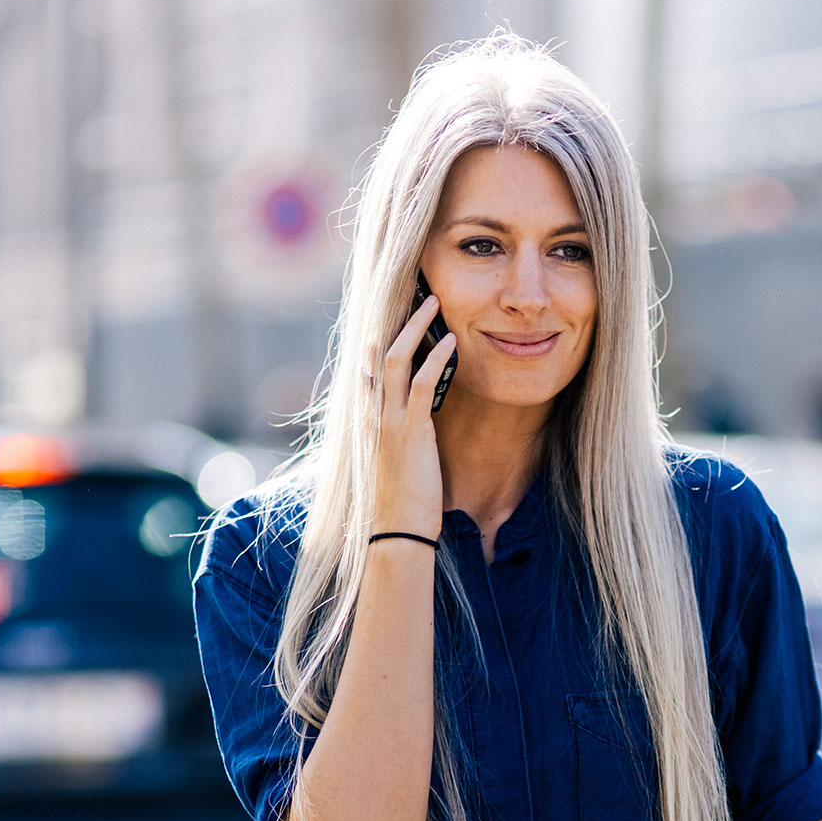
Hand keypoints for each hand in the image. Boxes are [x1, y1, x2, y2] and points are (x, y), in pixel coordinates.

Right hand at [374, 293, 456, 537]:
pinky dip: (436, 359)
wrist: (397, 533)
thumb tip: (418, 413)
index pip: (371, 361)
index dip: (384, 329)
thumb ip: (402, 430)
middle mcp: (372, 413)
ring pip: (396, 359)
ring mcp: (388, 421)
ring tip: (435, 301)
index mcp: (369, 416)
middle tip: (417, 287)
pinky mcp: (410, 433)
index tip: (399, 304)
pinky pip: (422, 386)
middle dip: (396, 315)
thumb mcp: (398, 458)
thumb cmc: (402, 501)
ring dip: (417, 325)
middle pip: (379, 349)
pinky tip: (453, 342)